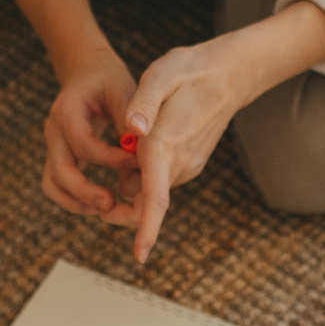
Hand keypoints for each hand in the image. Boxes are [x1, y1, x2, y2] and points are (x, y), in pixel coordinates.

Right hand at [43, 47, 138, 224]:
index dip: (109, 158)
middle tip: (112, 204)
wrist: (88, 73)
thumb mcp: (124, 93)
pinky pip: (56, 186)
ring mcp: (52, 146)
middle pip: (59, 169)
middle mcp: (53, 129)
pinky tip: (100, 205)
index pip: (83, 143)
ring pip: (52, 183)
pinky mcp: (57, 157)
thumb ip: (130, 125)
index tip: (135, 163)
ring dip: (76, 202)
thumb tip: (141, 165)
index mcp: (67, 109)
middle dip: (85, 191)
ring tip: (107, 208)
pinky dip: (74, 200)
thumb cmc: (110, 83)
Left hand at [120, 41, 246, 264]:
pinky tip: (138, 146)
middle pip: (144, 202)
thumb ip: (144, 102)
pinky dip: (141, 173)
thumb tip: (131, 128)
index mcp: (167, 146)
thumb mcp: (161, 74)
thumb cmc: (191, 71)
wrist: (229, 74)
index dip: (146, 228)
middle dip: (118, 206)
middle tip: (95, 193)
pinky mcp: (188, 163)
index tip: (140, 255)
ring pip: (148, 190)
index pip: (157, 197)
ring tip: (123, 146)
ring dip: (129, 181)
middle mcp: (179, 163)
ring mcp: (187, 166)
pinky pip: (157, 180)